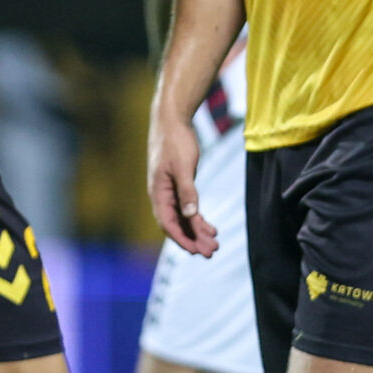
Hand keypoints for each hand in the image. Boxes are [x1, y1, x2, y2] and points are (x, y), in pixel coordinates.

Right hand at [147, 111, 216, 254]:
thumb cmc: (176, 141)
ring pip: (183, 217)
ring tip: (215, 242)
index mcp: (158, 192)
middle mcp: (161, 195)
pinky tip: (210, 226)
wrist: (172, 120)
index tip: (197, 251)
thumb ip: (187, 191)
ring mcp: (169, 190)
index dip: (182, 239)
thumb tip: (190, 215)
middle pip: (177, 224)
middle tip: (212, 252)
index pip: (168, 223)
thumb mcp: (183, 167)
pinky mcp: (178, 184)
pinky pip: (186, 207)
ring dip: (198, 231)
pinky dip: (198, 218)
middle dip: (194, 239)